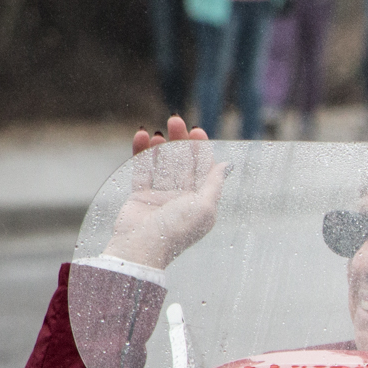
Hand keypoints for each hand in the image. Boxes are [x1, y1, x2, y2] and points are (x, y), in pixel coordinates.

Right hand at [111, 115, 224, 269]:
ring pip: (163, 164)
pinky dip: (142, 152)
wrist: (141, 247)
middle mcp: (182, 199)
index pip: (204, 170)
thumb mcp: (204, 206)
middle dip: (181, 142)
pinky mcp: (140, 196)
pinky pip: (142, 170)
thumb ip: (214, 183)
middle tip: (176, 120)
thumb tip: (227, 165)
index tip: (197, 130)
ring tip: (160, 129)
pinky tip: (142, 135)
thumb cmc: (176, 229)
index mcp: (201, 202)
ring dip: (162, 146)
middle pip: (183, 163)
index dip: (201, 150)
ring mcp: (160, 197)